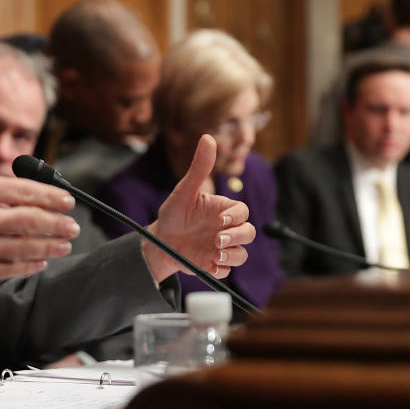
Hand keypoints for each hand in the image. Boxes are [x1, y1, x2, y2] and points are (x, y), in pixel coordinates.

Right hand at [0, 101, 78, 285]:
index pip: (24, 191)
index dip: (50, 196)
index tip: (67, 200)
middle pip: (32, 221)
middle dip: (57, 224)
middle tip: (73, 225)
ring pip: (25, 247)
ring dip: (50, 245)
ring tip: (65, 245)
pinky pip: (7, 268)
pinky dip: (27, 265)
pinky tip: (38, 262)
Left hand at [142, 135, 254, 282]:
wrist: (160, 241)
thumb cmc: (174, 213)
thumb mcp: (184, 190)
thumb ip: (199, 167)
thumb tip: (207, 137)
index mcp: (222, 210)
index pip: (242, 211)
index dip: (235, 217)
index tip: (220, 221)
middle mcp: (226, 229)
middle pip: (249, 233)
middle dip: (238, 237)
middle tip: (217, 239)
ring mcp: (222, 248)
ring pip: (242, 253)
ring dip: (233, 255)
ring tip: (215, 254)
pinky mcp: (214, 264)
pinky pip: (227, 270)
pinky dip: (221, 269)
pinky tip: (209, 265)